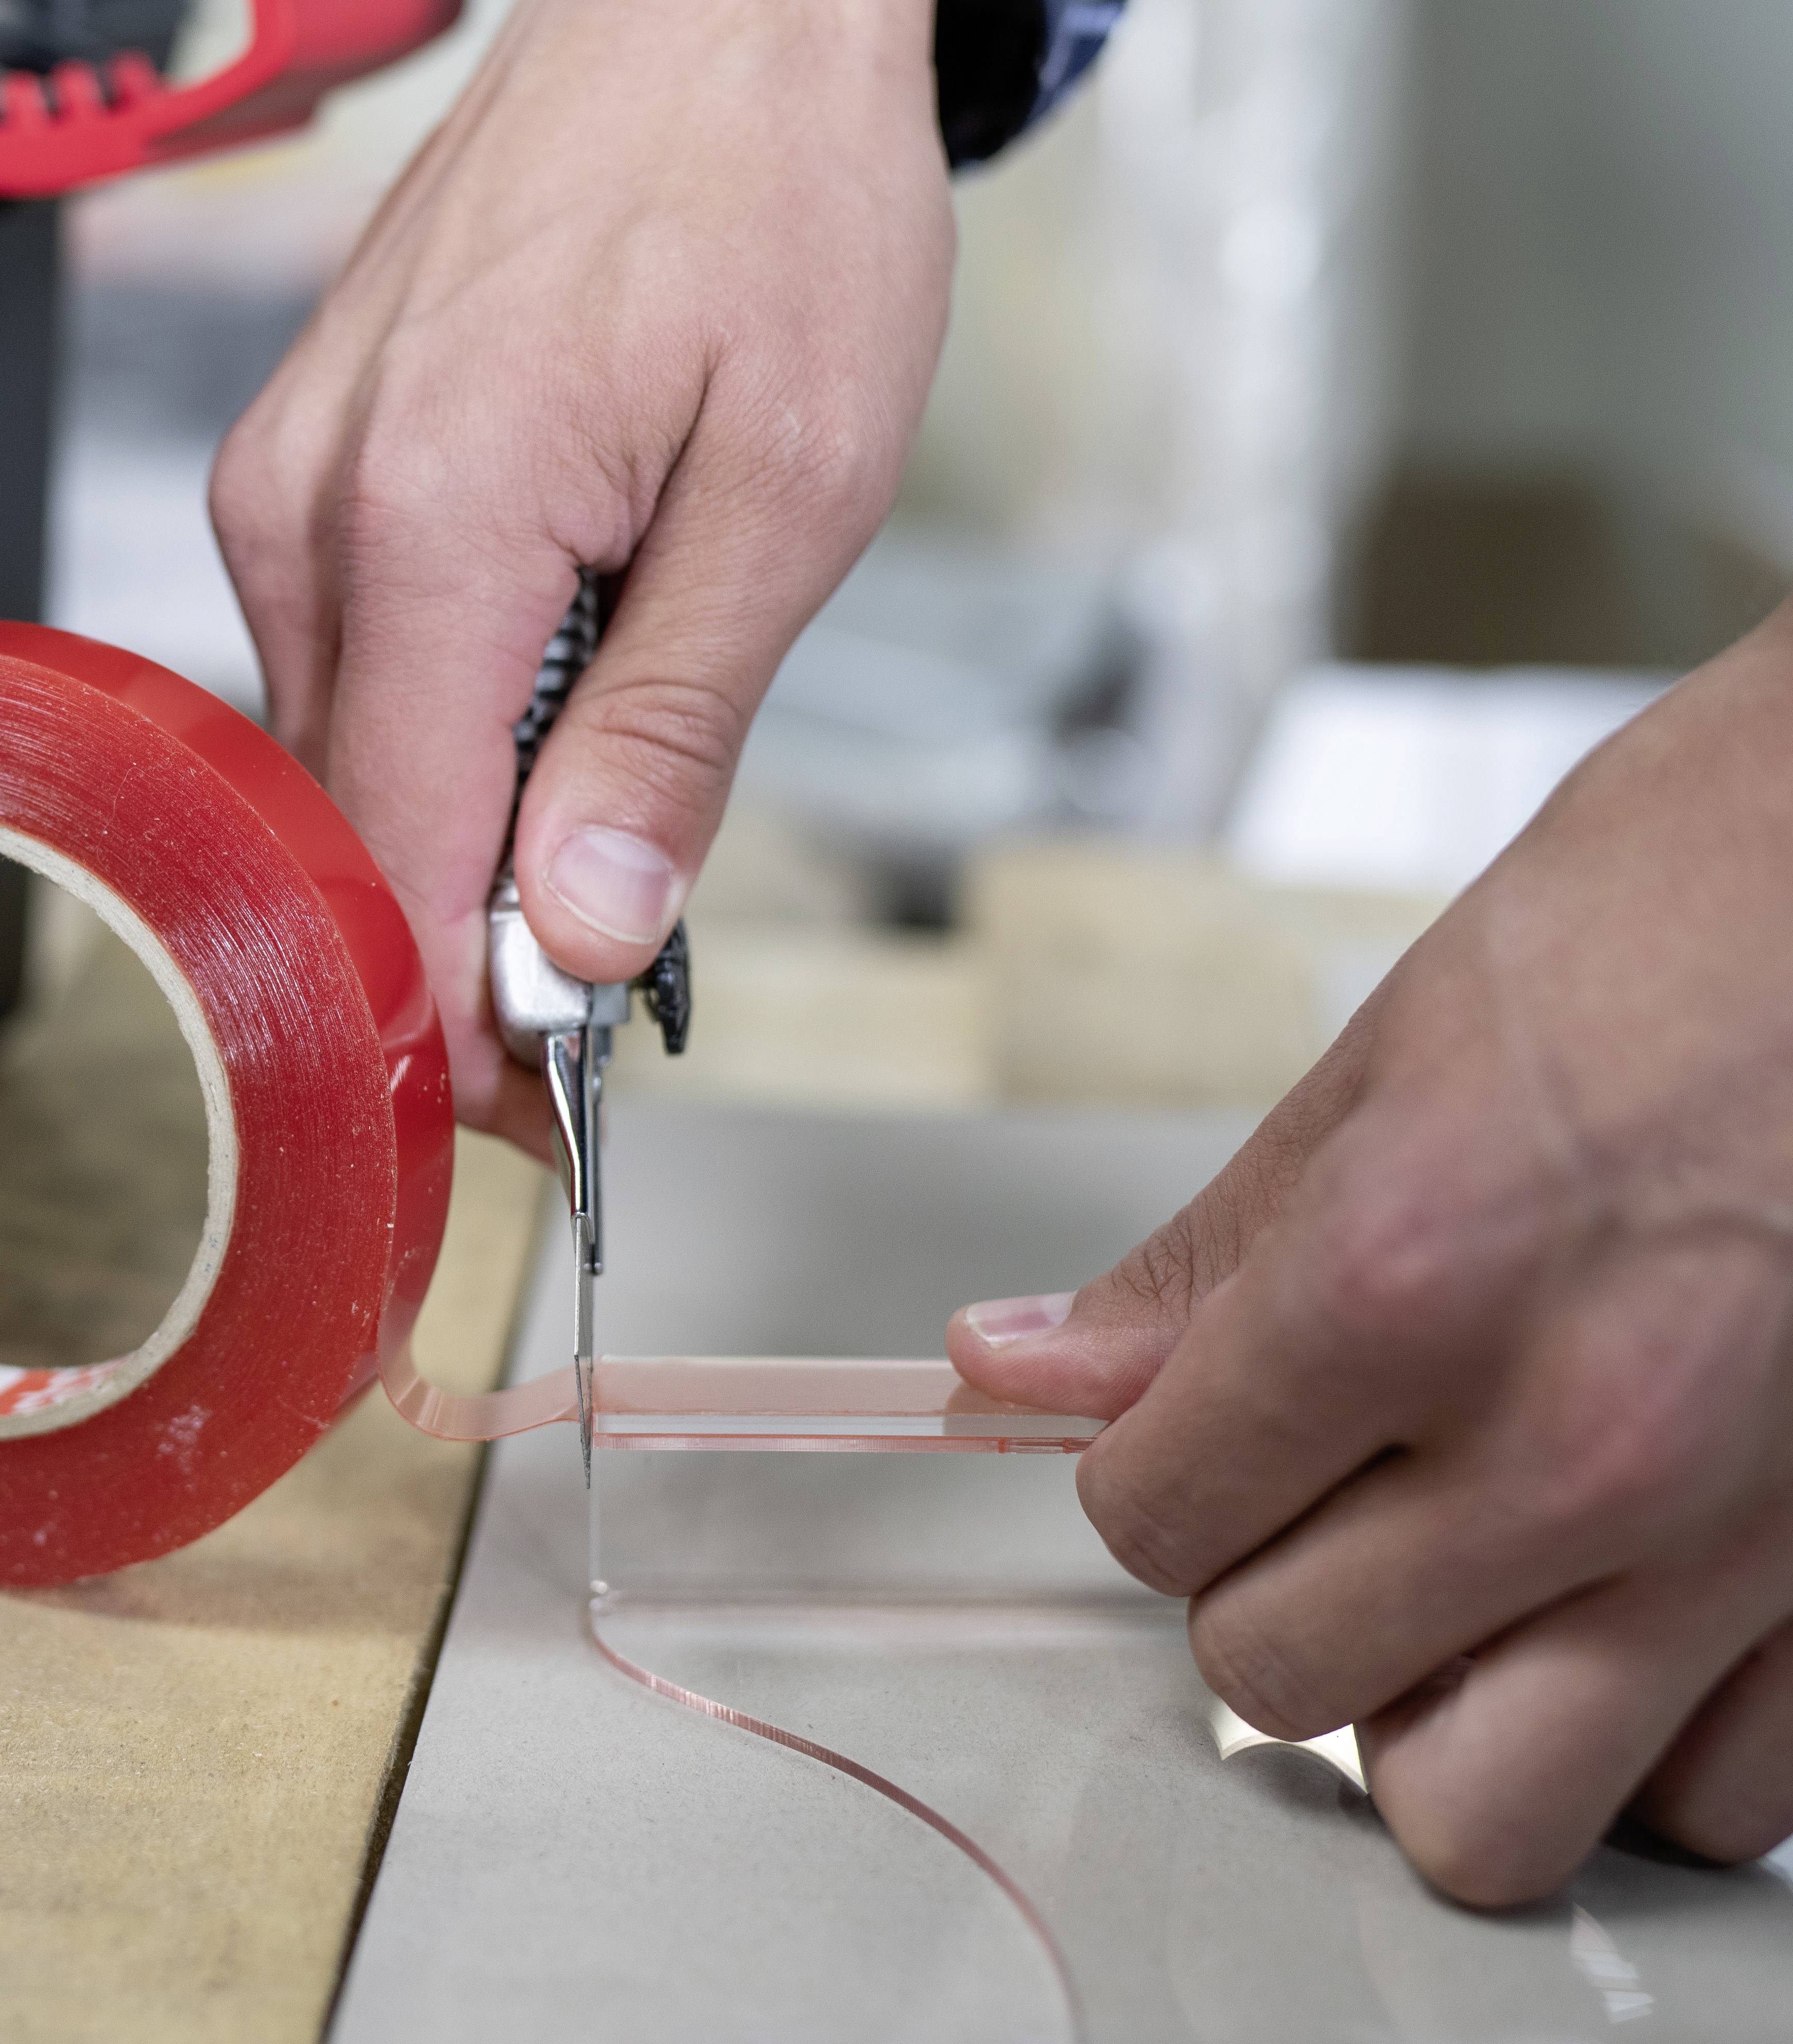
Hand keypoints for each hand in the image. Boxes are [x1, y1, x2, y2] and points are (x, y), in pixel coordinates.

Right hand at [212, 0, 950, 1148]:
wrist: (707, 5)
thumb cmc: (771, 198)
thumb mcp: (788, 489)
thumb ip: (667, 732)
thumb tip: (581, 941)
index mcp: (428, 521)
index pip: (393, 864)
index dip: (465, 1026)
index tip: (556, 1121)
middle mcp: (307, 511)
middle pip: (348, 829)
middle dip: (467, 948)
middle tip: (613, 1002)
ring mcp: (284, 484)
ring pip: (339, 757)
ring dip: (457, 833)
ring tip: (604, 826)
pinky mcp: (300, 468)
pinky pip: (344, 665)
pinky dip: (439, 730)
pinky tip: (545, 706)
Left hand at [950, 602, 1792, 1906]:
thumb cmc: (1691, 913)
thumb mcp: (1392, 1055)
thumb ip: (1206, 1263)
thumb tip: (1026, 1368)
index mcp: (1410, 1279)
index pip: (1154, 1518)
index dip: (1146, 1477)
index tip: (1185, 1433)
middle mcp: (1577, 1442)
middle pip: (1281, 1682)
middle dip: (1271, 1592)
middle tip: (1324, 1490)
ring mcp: (1747, 1543)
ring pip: (1486, 1814)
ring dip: (1437, 1711)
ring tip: (1461, 1580)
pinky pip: (1708, 1804)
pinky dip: (1646, 1740)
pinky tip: (1626, 1604)